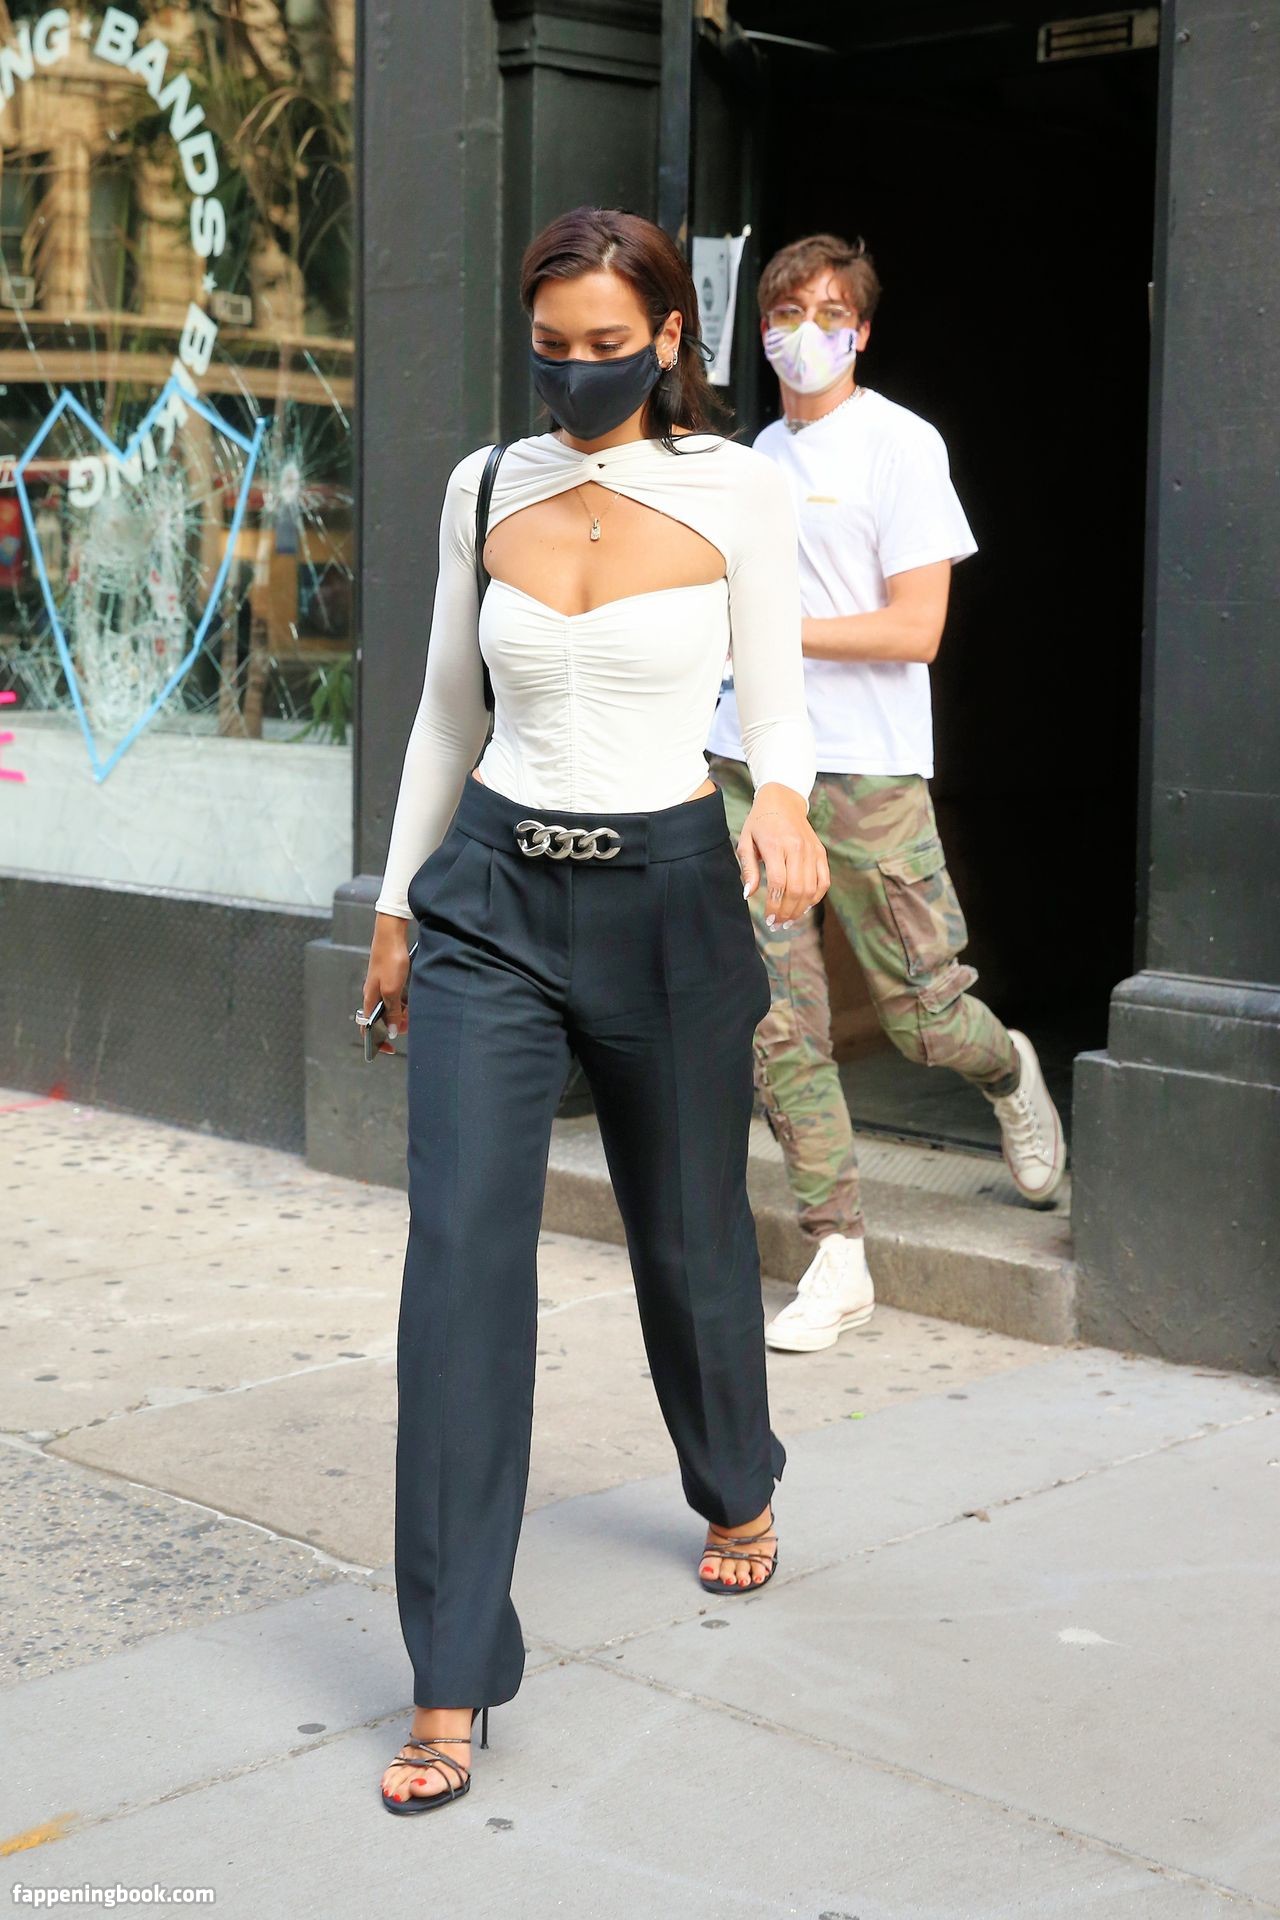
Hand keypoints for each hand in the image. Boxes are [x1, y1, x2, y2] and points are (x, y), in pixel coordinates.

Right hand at [363, 913, 413, 1039]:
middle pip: (381, 1019)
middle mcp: (373, 995)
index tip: (389, 1049)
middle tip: (408, 1025)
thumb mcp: (392, 990)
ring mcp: (382, 987)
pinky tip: (412, 1000)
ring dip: (401, 1014)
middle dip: (395, 1026)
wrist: (391, 935)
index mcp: (369, 1000)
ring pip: (390, 1009)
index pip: (366, 1028)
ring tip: (412, 1013)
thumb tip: (392, 1032)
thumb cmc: (390, 960)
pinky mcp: (390, 979)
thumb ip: (393, 1012)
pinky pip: (396, 998)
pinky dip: (404, 1003)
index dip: (377, 1041)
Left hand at [737, 783, 828, 925]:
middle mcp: (797, 848)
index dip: (774, 905)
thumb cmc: (760, 822)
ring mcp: (812, 851)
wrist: (782, 801)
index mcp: (776, 845)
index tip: (768, 919)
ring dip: (801, 909)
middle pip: (797, 889)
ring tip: (789, 920)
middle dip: (787, 912)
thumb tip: (748, 894)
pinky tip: (805, 906)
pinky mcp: (820, 853)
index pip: (779, 883)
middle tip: (778, 924)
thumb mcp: (746, 841)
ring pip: (811, 888)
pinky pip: (824, 881)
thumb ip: (748, 868)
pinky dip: (816, 897)